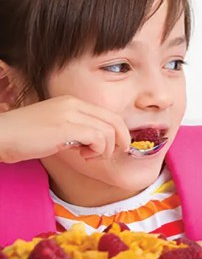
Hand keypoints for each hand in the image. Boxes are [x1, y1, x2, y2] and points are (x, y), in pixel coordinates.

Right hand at [0, 95, 130, 162]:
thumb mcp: (56, 128)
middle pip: (115, 120)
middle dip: (121, 140)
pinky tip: (82, 156)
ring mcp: (70, 114)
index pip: (109, 114)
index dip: (118, 132)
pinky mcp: (66, 127)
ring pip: (108, 130)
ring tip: (88, 156)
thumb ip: (76, 131)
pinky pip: (98, 138)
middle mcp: (73, 104)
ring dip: (105, 149)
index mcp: (72, 102)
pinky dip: (97, 150)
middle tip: (112, 154)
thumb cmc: (23, 137)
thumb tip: (96, 143)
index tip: (113, 147)